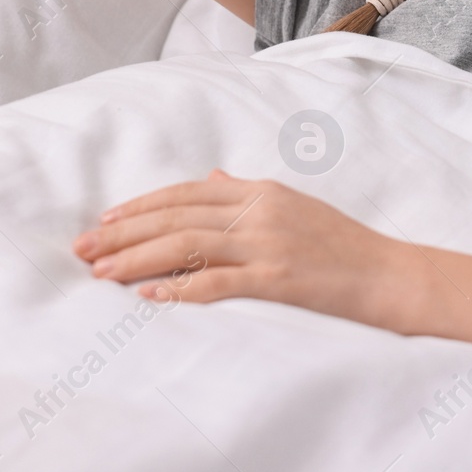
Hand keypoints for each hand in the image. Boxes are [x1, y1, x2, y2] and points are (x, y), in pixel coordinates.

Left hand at [72, 169, 411, 326]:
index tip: (103, 223)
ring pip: (188, 246)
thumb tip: (213, 175)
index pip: (187, 192)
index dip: (141, 206)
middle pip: (177, 218)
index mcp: (261, 190)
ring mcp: (269, 243)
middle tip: (83, 251)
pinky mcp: (278, 278)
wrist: (389, 273)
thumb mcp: (294, 205)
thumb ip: (249, 192)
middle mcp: (260, 210)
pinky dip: (181, 288)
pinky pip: (219, 281)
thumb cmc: (341, 244)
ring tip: (102, 274)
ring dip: (138, 260)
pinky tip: (151, 296)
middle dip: (124, 234)